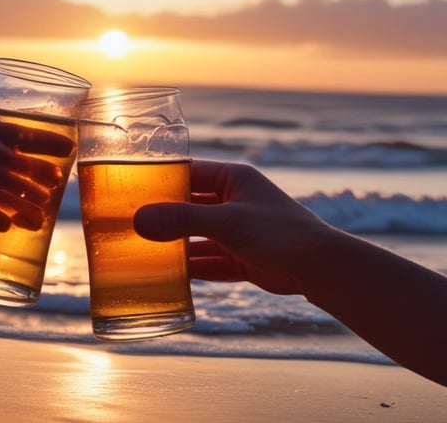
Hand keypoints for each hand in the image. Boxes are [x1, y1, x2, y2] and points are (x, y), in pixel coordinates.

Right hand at [0, 98, 73, 231]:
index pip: (37, 135)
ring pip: (27, 197)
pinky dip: (10, 223)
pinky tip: (12, 228)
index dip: (57, 146)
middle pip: (38, 169)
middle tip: (55, 185)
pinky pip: (5, 216)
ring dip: (35, 209)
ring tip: (38, 217)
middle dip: (49, 180)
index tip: (68, 151)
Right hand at [133, 160, 332, 294]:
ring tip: (140, 252)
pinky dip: (190, 269)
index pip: (187, 172)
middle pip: (188, 206)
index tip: (129, 188)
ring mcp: (237, 231)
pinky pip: (207, 261)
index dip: (159, 179)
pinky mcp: (241, 258)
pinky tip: (167, 276)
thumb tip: (138, 221)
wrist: (321, 268)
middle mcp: (233, 201)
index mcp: (232, 179)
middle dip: (162, 216)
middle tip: (128, 223)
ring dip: (174, 245)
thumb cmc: (279, 233)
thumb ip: (182, 220)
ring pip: (196, 236)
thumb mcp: (226, 222)